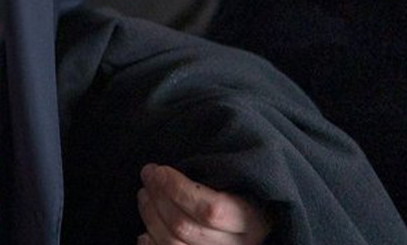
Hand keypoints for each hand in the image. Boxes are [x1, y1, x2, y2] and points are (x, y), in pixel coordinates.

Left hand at [136, 163, 272, 243]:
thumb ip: (218, 177)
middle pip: (185, 227)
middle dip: (159, 198)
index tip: (160, 170)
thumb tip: (169, 171)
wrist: (261, 226)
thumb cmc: (249, 196)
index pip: (210, 210)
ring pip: (173, 244)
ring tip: (145, 194)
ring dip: (151, 217)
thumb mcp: (245, 183)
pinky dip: (152, 244)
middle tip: (148, 174)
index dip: (178, 189)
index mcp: (251, 221)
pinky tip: (145, 232)